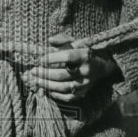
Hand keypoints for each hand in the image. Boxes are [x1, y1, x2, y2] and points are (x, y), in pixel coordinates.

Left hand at [0, 34, 120, 102]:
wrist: (104, 65)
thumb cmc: (85, 51)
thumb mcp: (76, 41)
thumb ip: (62, 40)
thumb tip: (49, 40)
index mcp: (85, 55)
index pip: (67, 57)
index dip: (52, 58)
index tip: (40, 59)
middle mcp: (86, 70)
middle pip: (62, 74)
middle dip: (45, 74)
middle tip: (33, 71)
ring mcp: (86, 84)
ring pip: (63, 87)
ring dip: (47, 85)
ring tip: (36, 80)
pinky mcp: (84, 92)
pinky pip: (68, 97)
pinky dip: (56, 95)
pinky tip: (47, 90)